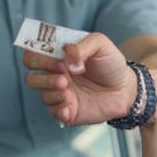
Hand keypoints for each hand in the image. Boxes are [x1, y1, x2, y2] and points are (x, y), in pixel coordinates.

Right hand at [23, 32, 137, 125]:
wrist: (126, 88)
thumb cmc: (111, 64)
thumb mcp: (100, 44)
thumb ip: (81, 46)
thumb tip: (66, 57)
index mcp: (58, 57)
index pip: (32, 55)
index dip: (37, 58)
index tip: (57, 60)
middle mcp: (55, 75)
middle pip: (31, 77)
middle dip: (43, 78)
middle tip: (64, 77)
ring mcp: (60, 93)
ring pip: (41, 95)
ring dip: (52, 92)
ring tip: (69, 91)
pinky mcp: (67, 110)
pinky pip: (53, 112)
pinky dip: (59, 109)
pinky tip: (70, 105)